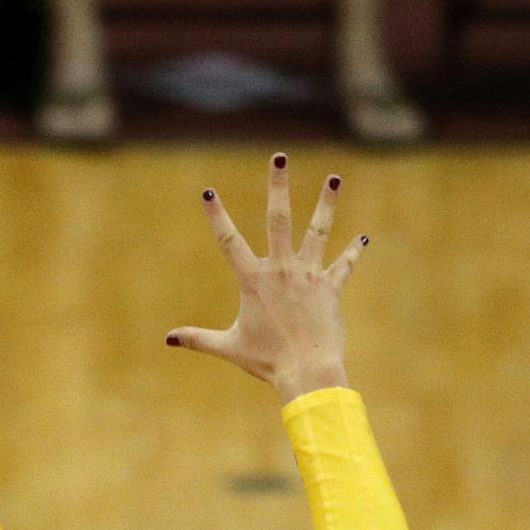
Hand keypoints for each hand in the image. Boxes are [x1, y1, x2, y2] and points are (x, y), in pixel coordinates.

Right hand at [165, 153, 366, 402]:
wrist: (308, 371)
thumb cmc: (267, 361)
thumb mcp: (228, 347)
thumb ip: (198, 339)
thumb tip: (168, 339)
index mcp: (253, 281)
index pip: (230, 242)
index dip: (217, 216)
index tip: (209, 192)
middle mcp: (282, 270)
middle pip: (279, 219)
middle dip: (278, 186)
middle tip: (280, 158)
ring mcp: (309, 276)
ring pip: (318, 231)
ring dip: (327, 204)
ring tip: (334, 179)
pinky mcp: (331, 288)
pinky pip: (343, 265)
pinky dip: (353, 252)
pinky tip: (362, 238)